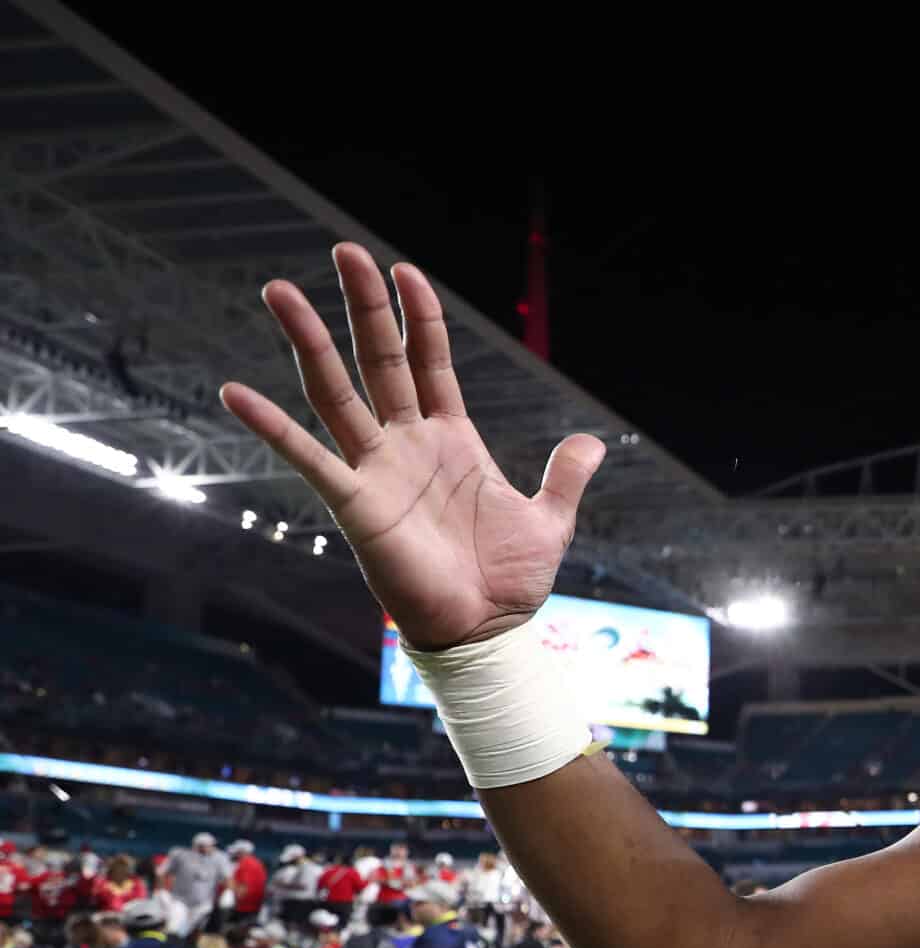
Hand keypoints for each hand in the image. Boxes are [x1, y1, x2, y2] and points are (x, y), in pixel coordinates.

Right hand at [220, 244, 605, 651]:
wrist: (487, 632)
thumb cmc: (510, 581)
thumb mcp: (550, 520)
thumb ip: (565, 478)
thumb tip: (590, 442)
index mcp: (451, 439)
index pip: (429, 361)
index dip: (419, 316)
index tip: (404, 270)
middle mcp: (407, 445)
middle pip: (379, 360)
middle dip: (362, 307)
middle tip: (345, 249)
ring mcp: (377, 470)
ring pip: (336, 392)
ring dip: (309, 342)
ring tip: (278, 290)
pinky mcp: (356, 504)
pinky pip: (309, 458)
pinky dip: (273, 426)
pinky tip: (236, 391)